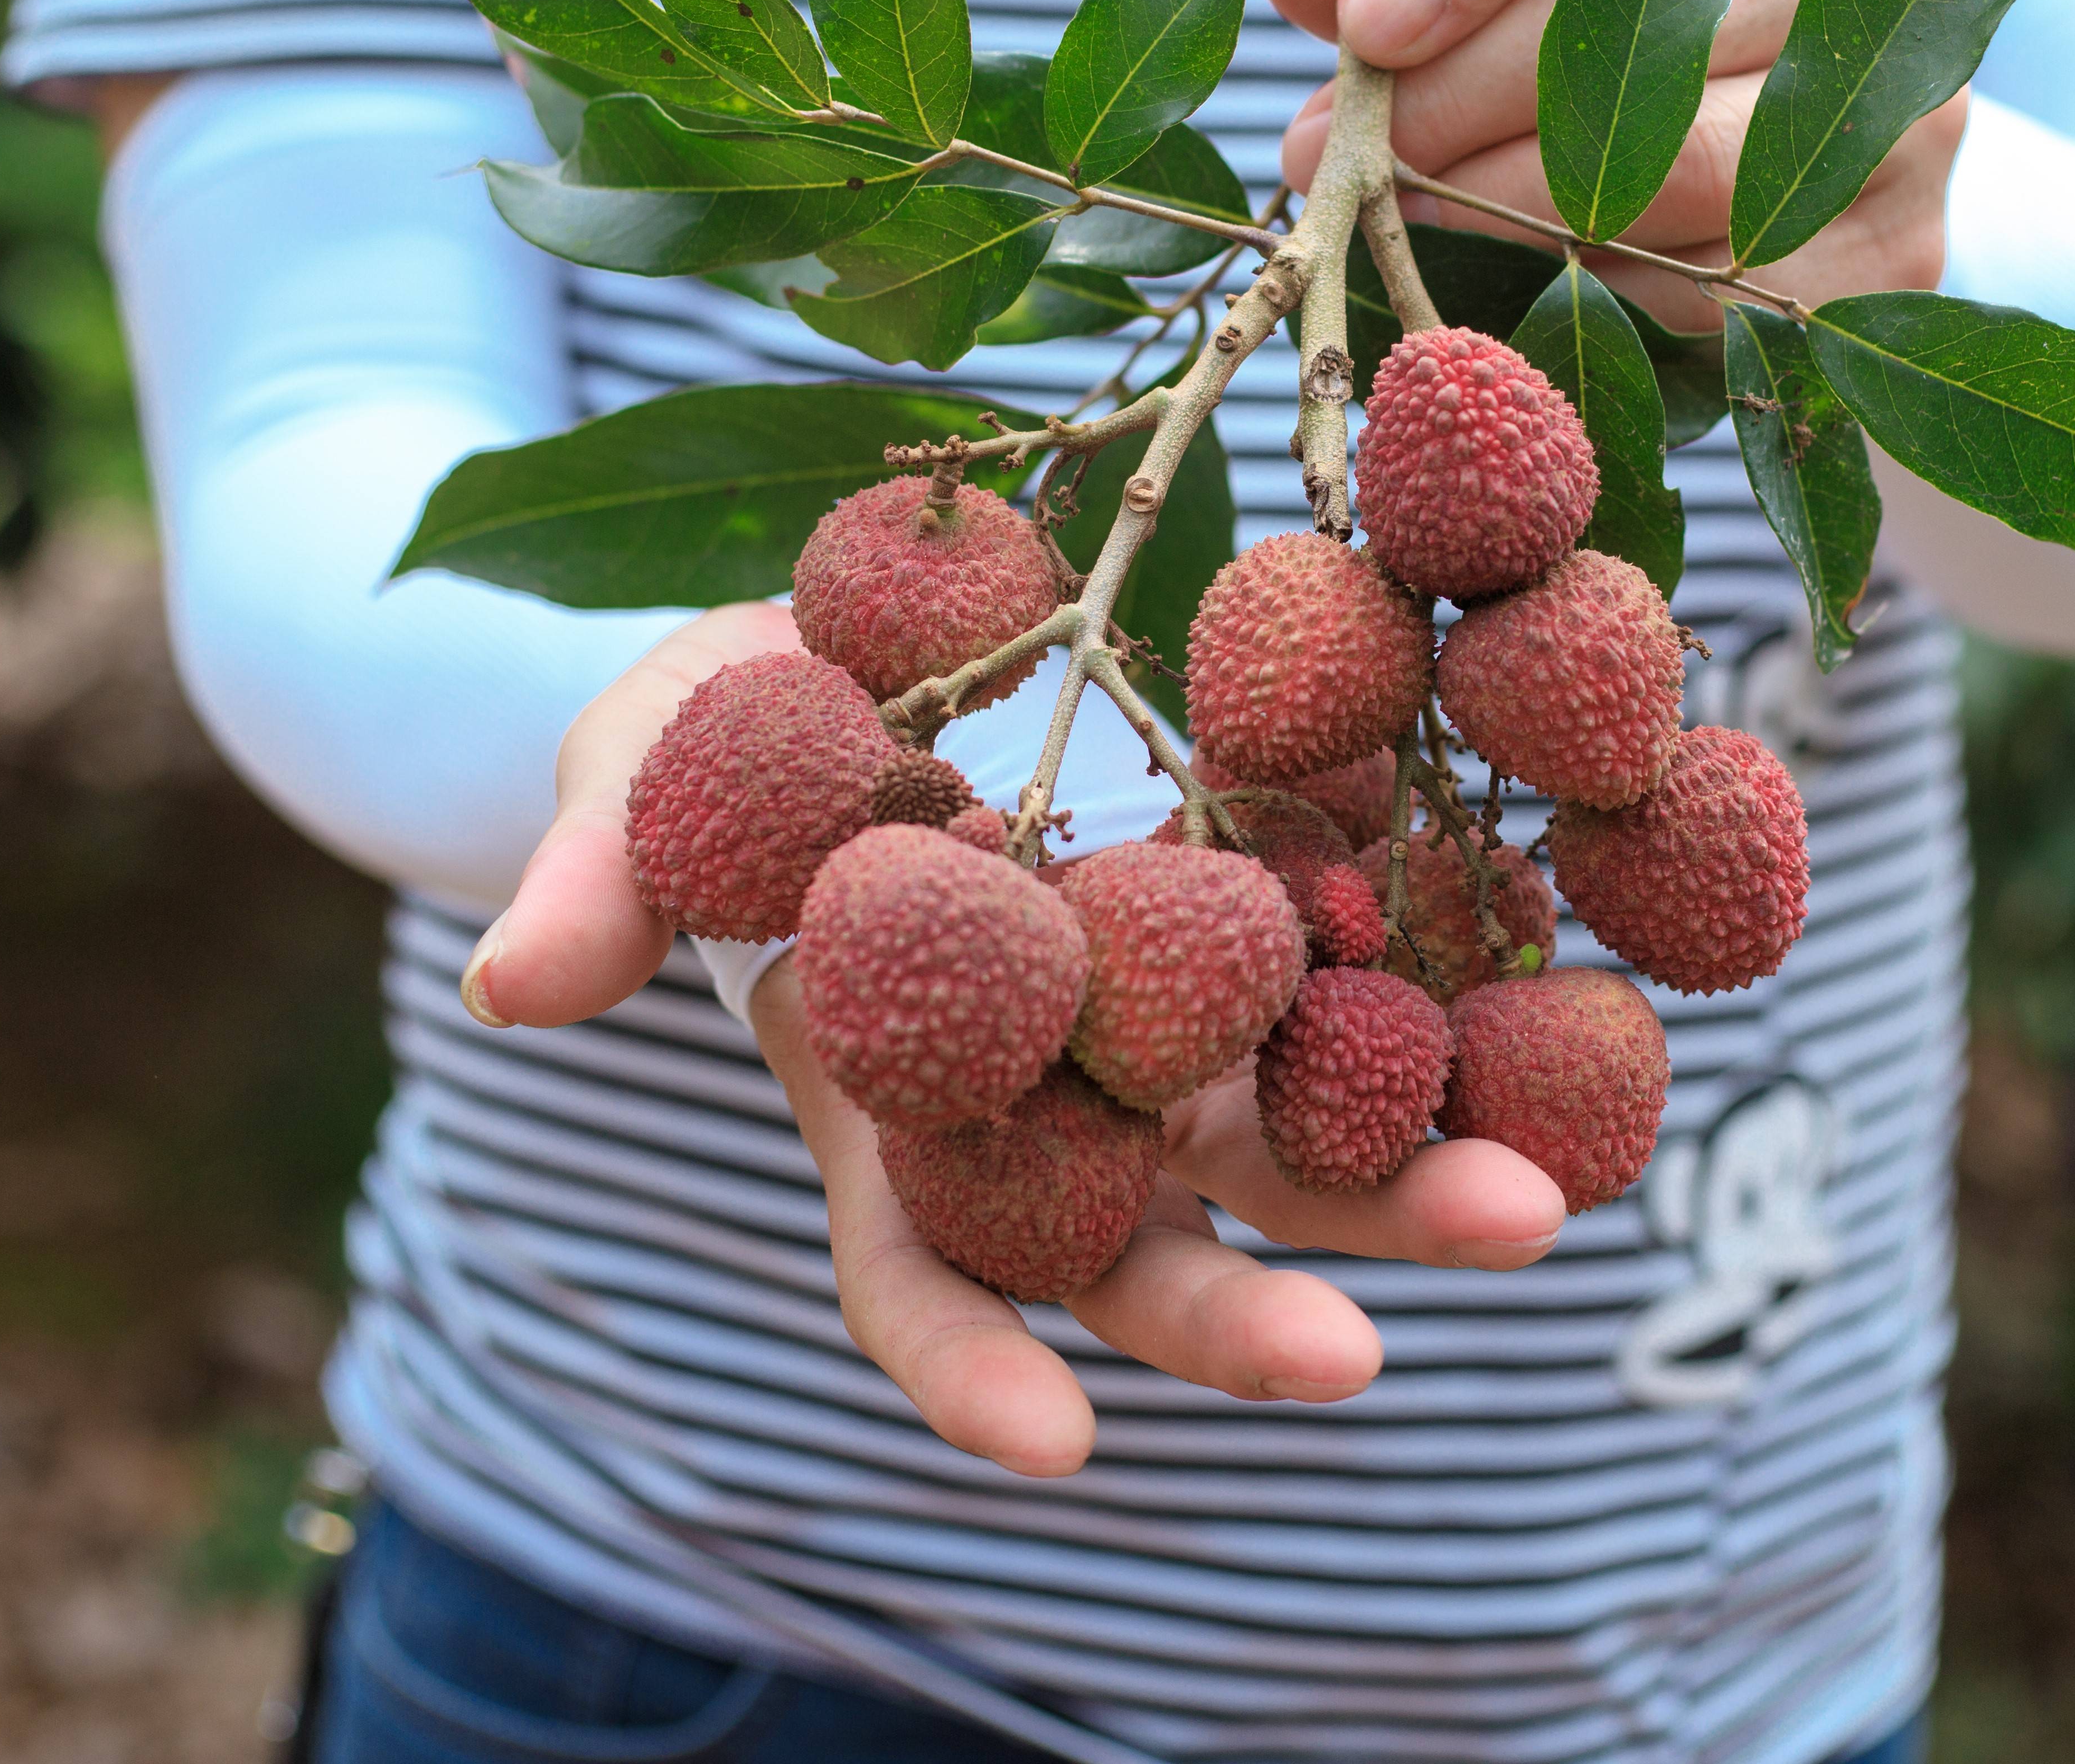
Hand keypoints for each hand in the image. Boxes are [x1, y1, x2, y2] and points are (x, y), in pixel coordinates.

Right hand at [460, 605, 1570, 1476]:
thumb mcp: (642, 775)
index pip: (924, 1276)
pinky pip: (1374, 969)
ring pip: (1292, 1135)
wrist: (869, 628)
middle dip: (1252, 1314)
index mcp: (895, 1101)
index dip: (974, 1372)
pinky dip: (1460, 1008)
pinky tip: (1567, 1019)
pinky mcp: (1266, 890)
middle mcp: (1053, 1093)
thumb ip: (597, 877)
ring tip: (1538, 1199)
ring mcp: (1171, 1005)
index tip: (1062, 1446)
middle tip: (1367, 1357)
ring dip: (1406, 1181)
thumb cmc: (726, 729)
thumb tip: (507, 981)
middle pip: (1149, 1247)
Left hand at [1254, 0, 1967, 327]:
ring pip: (1685, 168)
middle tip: (1330, 160)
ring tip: (1397, 226)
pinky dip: (1600, 299)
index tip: (1362, 21)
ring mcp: (1908, 101)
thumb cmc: (1634, 15)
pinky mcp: (1897, 244)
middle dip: (1458, 100)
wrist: (1820, 139)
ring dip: (1511, 210)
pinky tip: (1510, 295)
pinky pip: (1725, 290)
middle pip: (1643, 18)